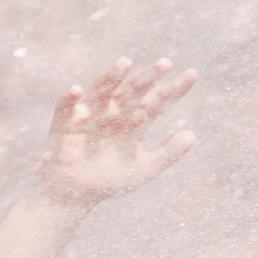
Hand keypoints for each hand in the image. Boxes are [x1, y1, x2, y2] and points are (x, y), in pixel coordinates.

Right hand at [34, 56, 198, 207]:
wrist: (75, 195)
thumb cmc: (110, 181)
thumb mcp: (144, 169)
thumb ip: (168, 153)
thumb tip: (192, 135)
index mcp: (134, 121)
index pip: (157, 100)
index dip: (174, 88)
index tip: (192, 74)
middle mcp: (114, 113)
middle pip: (133, 90)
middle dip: (148, 76)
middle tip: (166, 63)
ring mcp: (90, 116)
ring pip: (102, 90)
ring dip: (112, 76)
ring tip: (125, 62)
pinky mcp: (65, 124)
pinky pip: (65, 108)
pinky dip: (68, 99)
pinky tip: (76, 90)